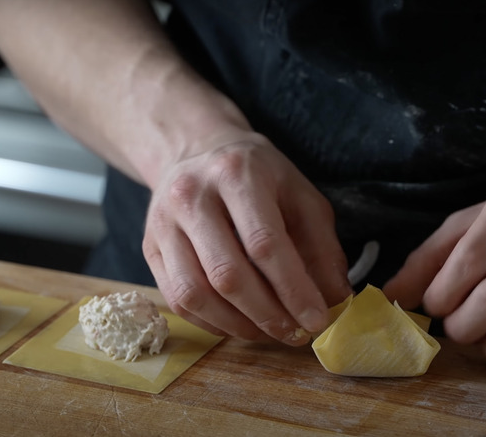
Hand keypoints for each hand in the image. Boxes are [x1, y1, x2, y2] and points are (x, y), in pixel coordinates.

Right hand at [142, 130, 351, 344]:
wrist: (197, 151)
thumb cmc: (259, 176)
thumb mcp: (300, 195)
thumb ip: (322, 245)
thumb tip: (337, 298)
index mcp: (237, 174)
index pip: (264, 243)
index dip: (293, 289)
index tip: (317, 320)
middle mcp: (192, 195)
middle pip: (227, 274)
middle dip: (268, 315)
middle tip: (296, 334)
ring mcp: (163, 222)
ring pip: (195, 294)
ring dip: (238, 326)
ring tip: (270, 332)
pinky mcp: (148, 247)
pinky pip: (177, 301)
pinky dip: (212, 323)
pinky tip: (240, 323)